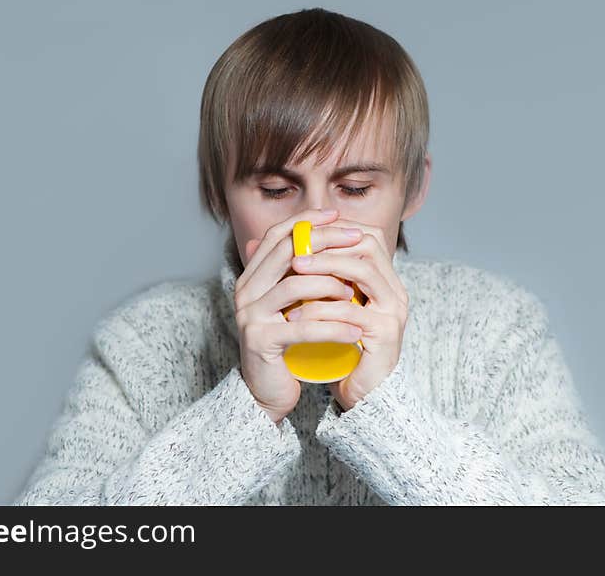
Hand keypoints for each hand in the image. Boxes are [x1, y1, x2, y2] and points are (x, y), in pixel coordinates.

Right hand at [234, 208, 365, 424]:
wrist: (266, 390)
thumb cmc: (286, 344)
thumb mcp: (292, 304)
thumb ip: (300, 274)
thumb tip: (326, 236)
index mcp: (252, 276)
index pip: (277, 235)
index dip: (306, 220)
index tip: (337, 215)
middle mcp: (246, 290)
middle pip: (287, 253)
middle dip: (326, 242)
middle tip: (358, 241)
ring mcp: (250, 315)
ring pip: (295, 287)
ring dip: (331, 285)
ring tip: (356, 294)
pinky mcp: (261, 341)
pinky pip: (302, 328)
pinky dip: (332, 327)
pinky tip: (355, 331)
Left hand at [286, 219, 408, 410]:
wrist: (362, 394)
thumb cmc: (341, 349)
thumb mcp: (326, 307)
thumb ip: (312, 279)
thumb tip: (273, 245)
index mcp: (385, 280)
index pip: (367, 236)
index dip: (335, 231)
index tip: (301, 235)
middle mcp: (395, 290)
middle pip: (368, 245)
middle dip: (328, 244)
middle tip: (294, 252)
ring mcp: (393, 311)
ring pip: (362, 271)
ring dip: (324, 268)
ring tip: (293, 273)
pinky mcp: (385, 334)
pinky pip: (350, 311)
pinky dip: (320, 311)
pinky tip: (295, 317)